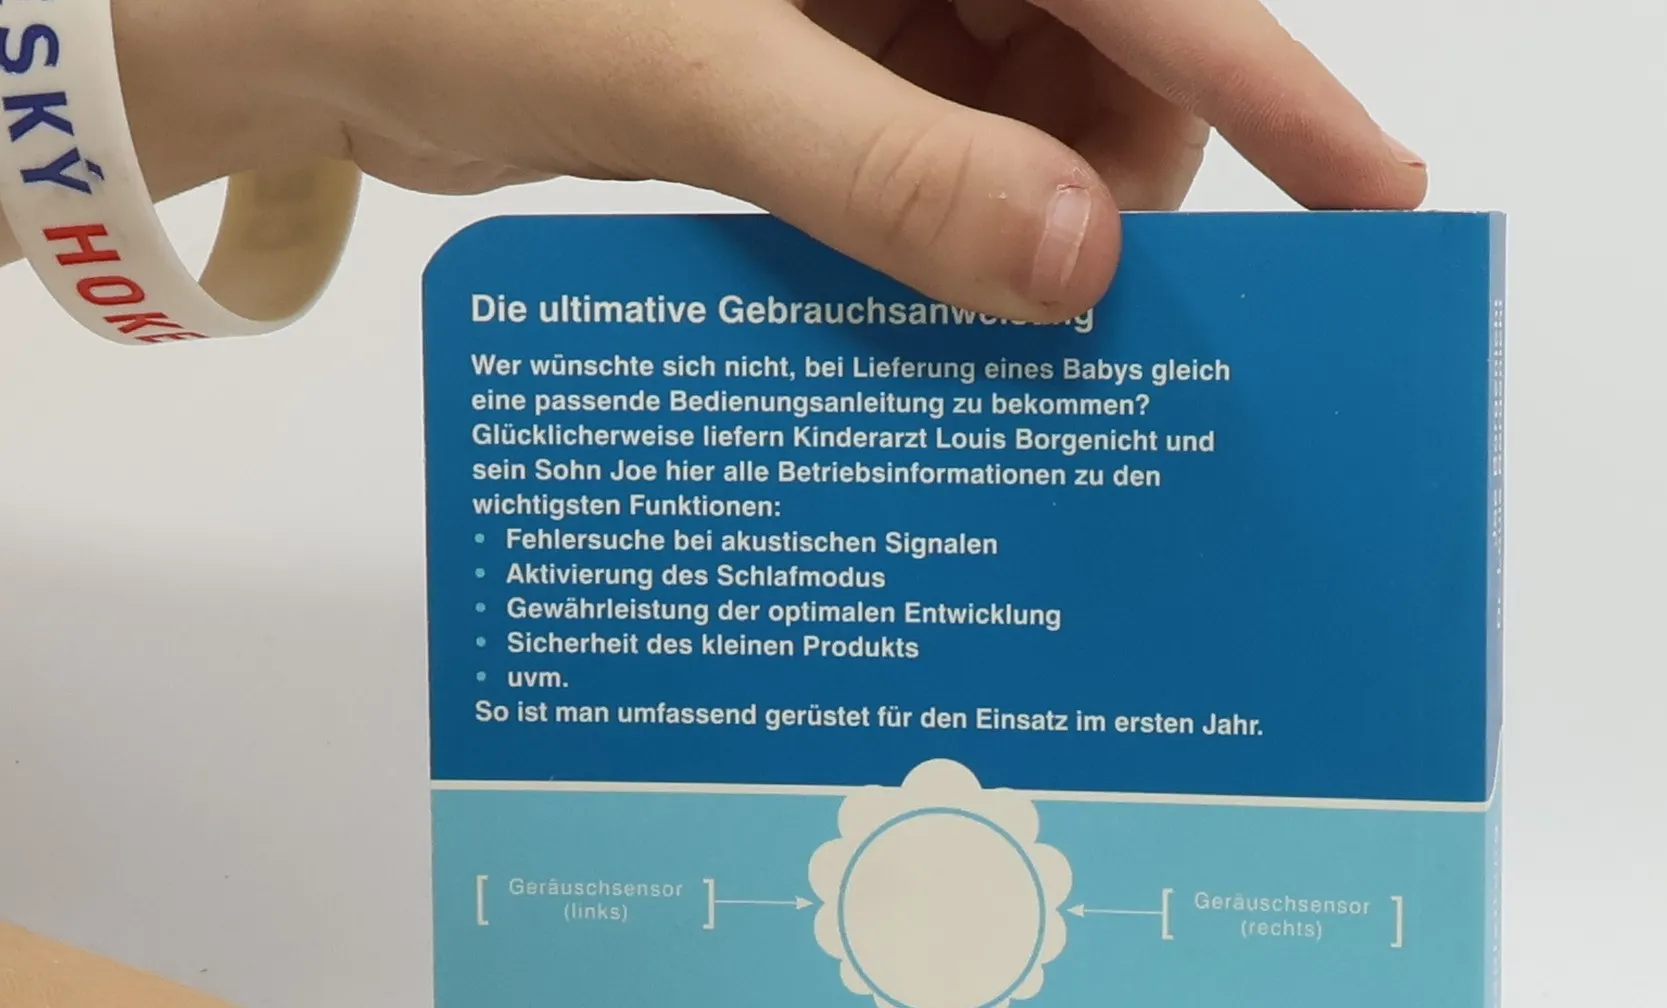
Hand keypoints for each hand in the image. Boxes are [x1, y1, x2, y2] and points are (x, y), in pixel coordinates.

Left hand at [103, 0, 1424, 318]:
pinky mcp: (805, 55)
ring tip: (957, 312)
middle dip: (1105, 183)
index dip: (1268, 78)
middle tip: (1079, 316)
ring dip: (1011, 220)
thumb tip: (1077, 264)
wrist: (292, 9)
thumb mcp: (685, 68)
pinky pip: (925, 146)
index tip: (1372, 192)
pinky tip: (896, 284)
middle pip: (1099, 49)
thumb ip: (885, 163)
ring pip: (1018, 113)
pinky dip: (930, 223)